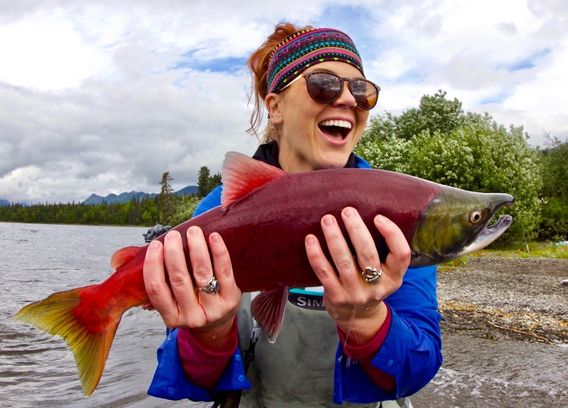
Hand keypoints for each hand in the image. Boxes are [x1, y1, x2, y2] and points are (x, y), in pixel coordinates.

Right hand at [143, 227, 241, 347]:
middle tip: (172, 235)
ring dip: (196, 248)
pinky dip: (219, 252)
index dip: (153, 265)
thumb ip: (150, 276)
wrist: (217, 323)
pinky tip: (213, 237)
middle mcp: (191, 317)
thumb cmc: (187, 302)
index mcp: (171, 318)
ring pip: (201, 273)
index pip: (156, 290)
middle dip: (173, 254)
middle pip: (179, 280)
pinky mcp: (231, 299)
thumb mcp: (169, 299)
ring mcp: (213, 309)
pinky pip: (224, 272)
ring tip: (192, 231)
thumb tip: (117, 258)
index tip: (154, 246)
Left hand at [305, 207, 410, 344]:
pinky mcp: (336, 297)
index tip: (378, 217)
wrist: (357, 316)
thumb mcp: (385, 272)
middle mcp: (377, 287)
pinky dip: (316, 254)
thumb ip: (382, 250)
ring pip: (344, 262)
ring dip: (334, 238)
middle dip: (356, 230)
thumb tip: (365, 212)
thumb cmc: (370, 283)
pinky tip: (311, 239)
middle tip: (347, 211)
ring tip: (327, 219)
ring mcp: (355, 293)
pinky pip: (324, 272)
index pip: (401, 255)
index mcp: (394, 277)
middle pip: (368, 255)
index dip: (392, 234)